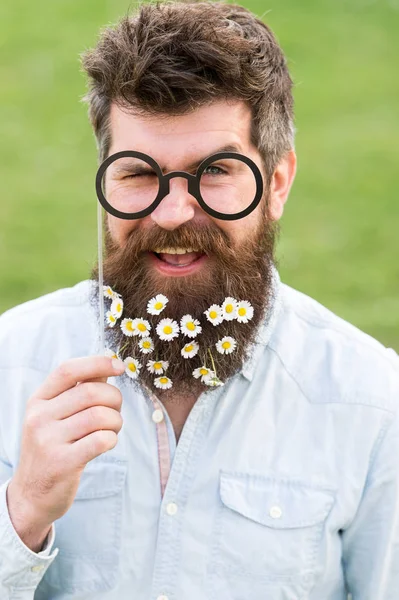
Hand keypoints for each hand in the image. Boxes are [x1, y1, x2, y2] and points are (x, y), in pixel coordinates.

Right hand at [6, 356, 125, 547]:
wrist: (31, 495)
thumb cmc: (52, 448)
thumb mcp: (55, 416)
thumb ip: (79, 390)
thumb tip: (108, 366)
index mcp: (38, 400)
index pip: (68, 370)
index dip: (97, 363)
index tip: (119, 366)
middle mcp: (39, 417)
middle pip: (90, 392)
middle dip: (114, 399)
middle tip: (116, 411)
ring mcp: (48, 440)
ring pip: (99, 416)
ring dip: (116, 421)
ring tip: (112, 429)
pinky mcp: (62, 463)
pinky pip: (101, 440)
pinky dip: (112, 438)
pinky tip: (107, 443)